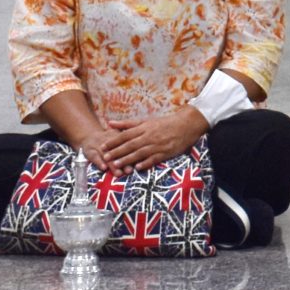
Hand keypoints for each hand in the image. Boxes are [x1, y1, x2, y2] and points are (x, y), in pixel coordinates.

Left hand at [85, 108, 206, 172]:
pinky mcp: (166, 152)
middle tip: (105, 158)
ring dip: (128, 159)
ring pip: (140, 153)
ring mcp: (157, 145)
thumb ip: (127, 124)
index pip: (125, 135)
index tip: (103, 147)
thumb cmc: (165, 123)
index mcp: (144, 128)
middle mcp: (149, 136)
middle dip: (117, 152)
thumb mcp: (146, 121)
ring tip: (117, 165)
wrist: (186, 125)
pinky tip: (138, 168)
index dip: (114, 141)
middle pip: (130, 145)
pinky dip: (146, 163)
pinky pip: (154, 159)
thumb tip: (109, 123)